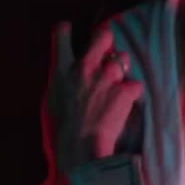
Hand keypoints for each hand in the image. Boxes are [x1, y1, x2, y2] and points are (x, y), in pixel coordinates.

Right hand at [42, 23, 142, 167]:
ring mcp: (106, 78)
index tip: (69, 35)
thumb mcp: (50, 104)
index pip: (61, 33)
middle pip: (102, 36)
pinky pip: (135, 85)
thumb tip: (66, 80)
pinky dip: (132, 94)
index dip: (67, 32)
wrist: (79, 152)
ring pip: (123, 57)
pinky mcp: (124, 92)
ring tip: (117, 84)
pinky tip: (126, 105)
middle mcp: (85, 68)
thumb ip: (61, 85)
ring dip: (122, 68)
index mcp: (61, 70)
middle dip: (106, 40)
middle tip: (106, 52)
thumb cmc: (59, 134)